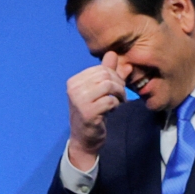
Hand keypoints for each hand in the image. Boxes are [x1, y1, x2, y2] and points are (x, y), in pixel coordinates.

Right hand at [66, 51, 126, 170]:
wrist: (85, 139)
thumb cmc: (93, 113)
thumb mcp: (100, 91)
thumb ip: (107, 73)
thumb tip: (114, 54)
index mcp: (74, 81)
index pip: (101, 68)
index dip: (114, 76)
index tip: (118, 88)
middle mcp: (73, 88)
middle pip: (105, 75)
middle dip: (118, 84)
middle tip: (121, 96)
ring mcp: (79, 100)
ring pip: (108, 86)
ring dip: (119, 94)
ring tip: (119, 102)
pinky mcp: (87, 112)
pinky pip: (110, 100)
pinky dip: (116, 105)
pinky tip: (112, 110)